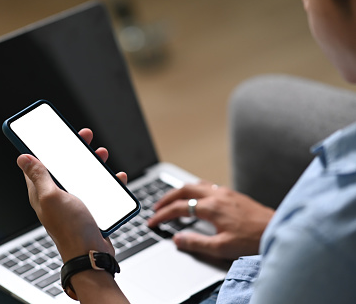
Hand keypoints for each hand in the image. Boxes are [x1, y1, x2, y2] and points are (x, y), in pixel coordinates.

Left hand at [17, 128, 127, 262]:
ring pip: (83, 175)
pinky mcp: (90, 209)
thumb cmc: (71, 229)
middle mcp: (57, 196)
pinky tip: (115, 177)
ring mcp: (74, 202)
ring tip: (101, 153)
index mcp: (42, 192)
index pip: (39, 164)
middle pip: (64, 166)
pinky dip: (107, 182)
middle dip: (74, 149)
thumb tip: (22, 158)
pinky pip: (99, 190)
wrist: (91, 255)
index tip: (51, 132)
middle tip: (83, 136)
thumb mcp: (52, 197)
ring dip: (92, 163)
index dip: (44, 146)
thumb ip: (39, 176)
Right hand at [147, 181, 273, 259]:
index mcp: (212, 207)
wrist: (279, 230)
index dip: (163, 215)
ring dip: (180, 191)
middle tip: (157, 207)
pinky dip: (194, 190)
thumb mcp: (222, 247)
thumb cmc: (254, 239)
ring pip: (196, 184)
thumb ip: (196, 242)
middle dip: (167, 198)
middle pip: (184, 189)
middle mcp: (217, 195)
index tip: (153, 221)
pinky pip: (207, 186)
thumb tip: (178, 239)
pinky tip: (197, 198)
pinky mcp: (234, 194)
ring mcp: (226, 193)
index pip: (179, 208)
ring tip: (172, 200)